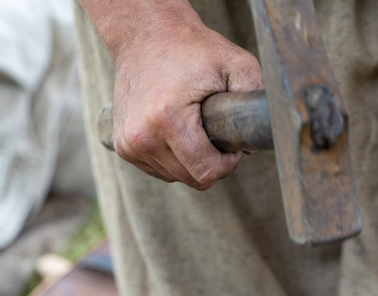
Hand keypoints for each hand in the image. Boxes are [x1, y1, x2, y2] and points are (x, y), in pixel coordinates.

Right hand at [111, 19, 262, 189]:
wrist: (146, 34)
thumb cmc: (193, 49)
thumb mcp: (238, 64)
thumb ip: (254, 98)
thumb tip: (252, 144)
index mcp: (166, 118)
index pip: (206, 172)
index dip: (227, 163)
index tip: (231, 144)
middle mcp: (141, 136)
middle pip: (192, 179)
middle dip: (212, 163)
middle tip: (215, 133)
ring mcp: (128, 143)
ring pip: (177, 176)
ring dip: (192, 160)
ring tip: (194, 126)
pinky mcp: (122, 145)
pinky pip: (161, 169)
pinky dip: (175, 157)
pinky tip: (177, 131)